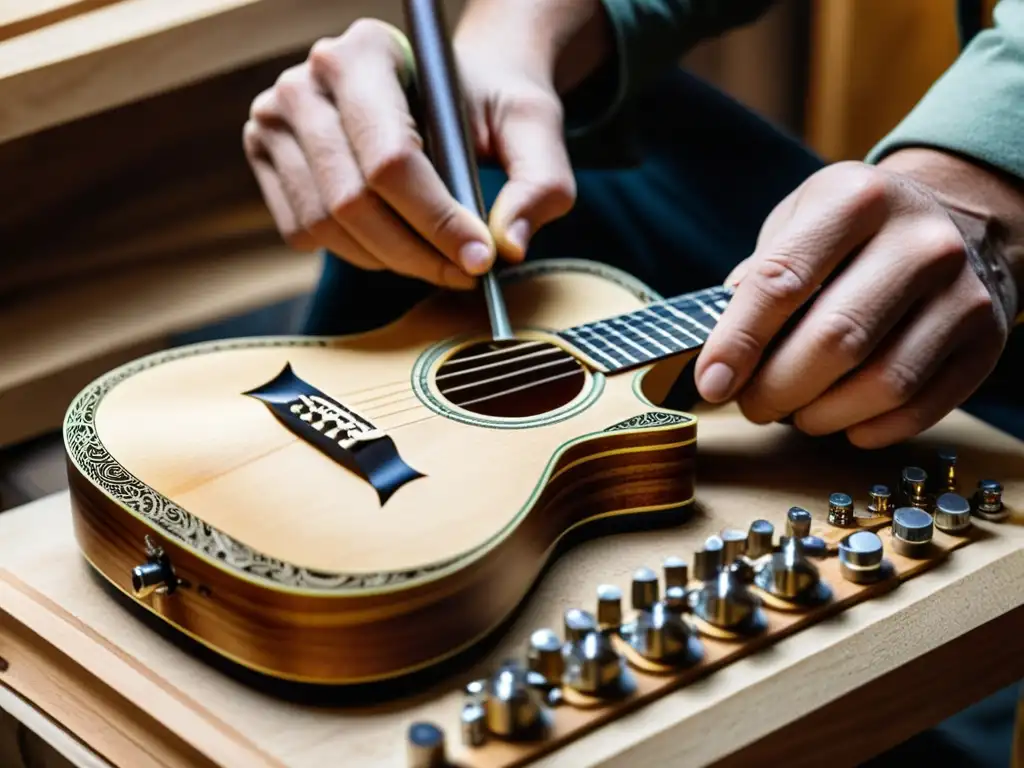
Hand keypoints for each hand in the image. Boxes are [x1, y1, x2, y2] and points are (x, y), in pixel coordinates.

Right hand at [242, 6, 602, 288]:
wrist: (441, 91)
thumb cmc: (483, 102)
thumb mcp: (531, 124)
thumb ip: (540, 180)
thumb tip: (508, 245)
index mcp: (366, 52)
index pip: (392, 159)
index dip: (437, 221)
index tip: (481, 259)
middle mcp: (306, 81)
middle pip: (352, 200)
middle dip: (417, 254)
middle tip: (465, 273)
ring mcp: (274, 118)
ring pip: (326, 225)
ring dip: (388, 260)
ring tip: (435, 256)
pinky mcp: (265, 156)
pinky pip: (303, 232)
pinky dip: (354, 252)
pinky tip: (393, 236)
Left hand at [694, 155, 1020, 447]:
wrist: (959, 222)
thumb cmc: (854, 232)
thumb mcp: (800, 221)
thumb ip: (759, 277)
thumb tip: (723, 349)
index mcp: (858, 198)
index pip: (783, 281)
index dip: (739, 341)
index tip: (712, 383)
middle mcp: (920, 241)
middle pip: (835, 340)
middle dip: (777, 388)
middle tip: (752, 403)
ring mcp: (963, 292)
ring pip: (882, 384)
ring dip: (822, 414)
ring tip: (796, 411)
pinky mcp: (986, 340)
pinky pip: (920, 408)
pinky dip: (869, 428)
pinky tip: (844, 420)